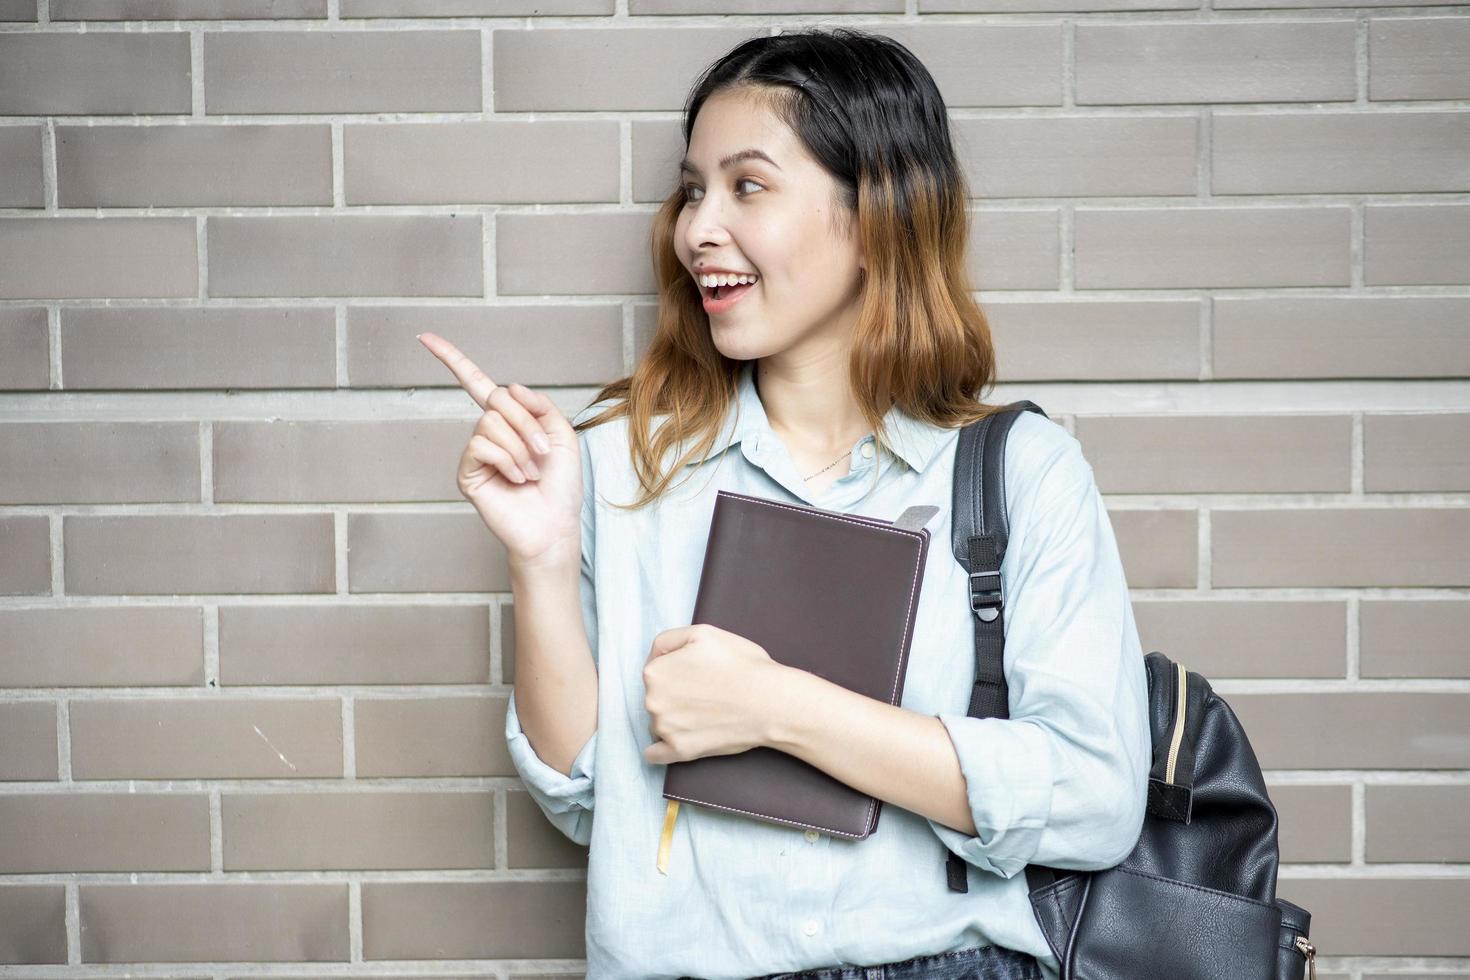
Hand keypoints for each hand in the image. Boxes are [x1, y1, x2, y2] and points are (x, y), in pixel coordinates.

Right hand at [417, 331, 581, 567]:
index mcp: (510, 421)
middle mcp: (489, 433)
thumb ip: (540, 405)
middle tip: (543, 453)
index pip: (477, 384)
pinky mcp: (468, 473)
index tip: (424, 337)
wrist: (554, 524)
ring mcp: (476, 453)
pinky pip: (481, 445)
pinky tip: (516, 478)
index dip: (452, 360)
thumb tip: (508, 387)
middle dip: (528, 423)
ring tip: (530, 472)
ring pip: (491, 423)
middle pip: (498, 399)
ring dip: (520, 447)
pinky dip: (507, 460)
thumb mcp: (562, 436)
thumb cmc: (560, 486)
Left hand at [642, 623, 786, 765]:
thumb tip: (655, 657)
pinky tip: (677, 740)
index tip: (698, 672)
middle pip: (656, 695)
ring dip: (674, 718)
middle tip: (706, 691)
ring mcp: (665, 728)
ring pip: (659, 721)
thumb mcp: (703, 633)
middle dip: (674, 693)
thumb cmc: (742, 665)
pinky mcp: (679, 751)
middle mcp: (653, 701)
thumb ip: (668, 640)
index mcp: (655, 671)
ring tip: (706, 712)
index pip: (656, 668)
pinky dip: (662, 749)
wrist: (771, 702)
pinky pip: (654, 755)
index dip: (678, 667)